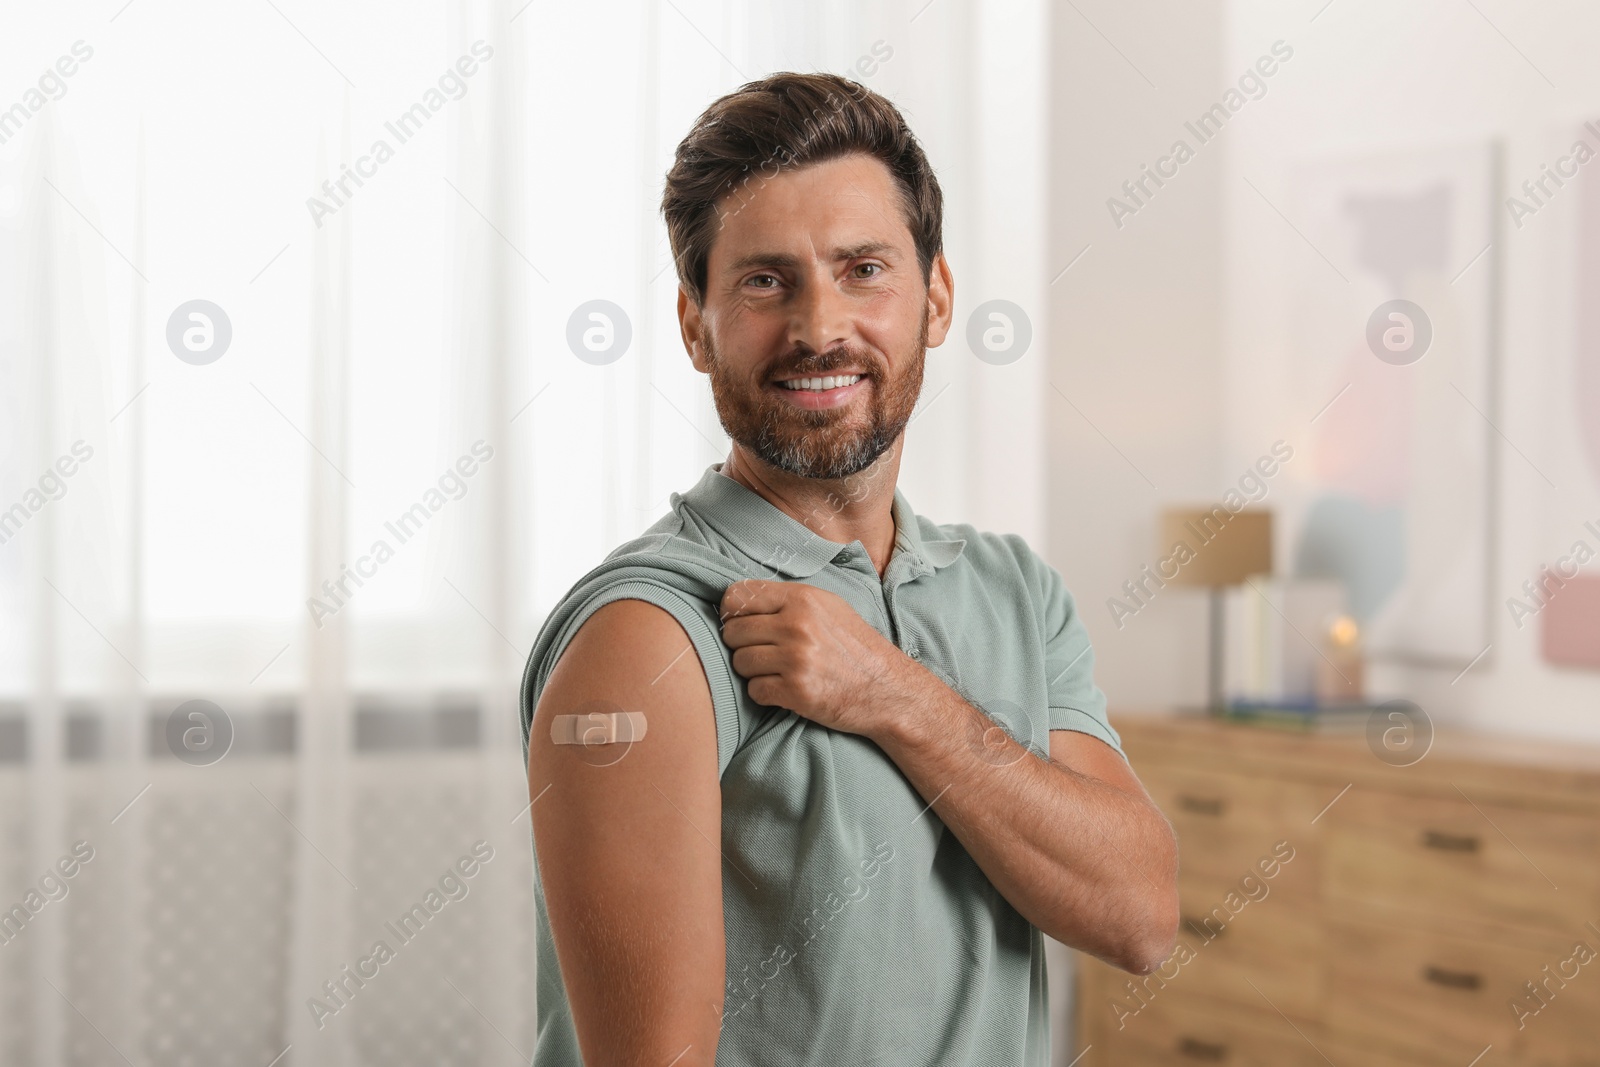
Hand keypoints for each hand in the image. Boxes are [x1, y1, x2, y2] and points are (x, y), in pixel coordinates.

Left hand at [718, 579, 919, 736]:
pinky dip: (765, 693)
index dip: (733, 612)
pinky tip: (785, 690)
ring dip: (753, 671)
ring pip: (740, 662)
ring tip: (778, 672)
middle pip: (733, 632)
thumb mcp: (829, 607)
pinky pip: (754, 690)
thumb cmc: (856, 648)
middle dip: (742, 645)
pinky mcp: (796, 691)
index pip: (738, 595)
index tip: (741, 623)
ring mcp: (796, 659)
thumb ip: (789, 601)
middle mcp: (796, 625)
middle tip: (764, 653)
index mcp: (803, 598)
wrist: (888, 689)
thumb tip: (741, 603)